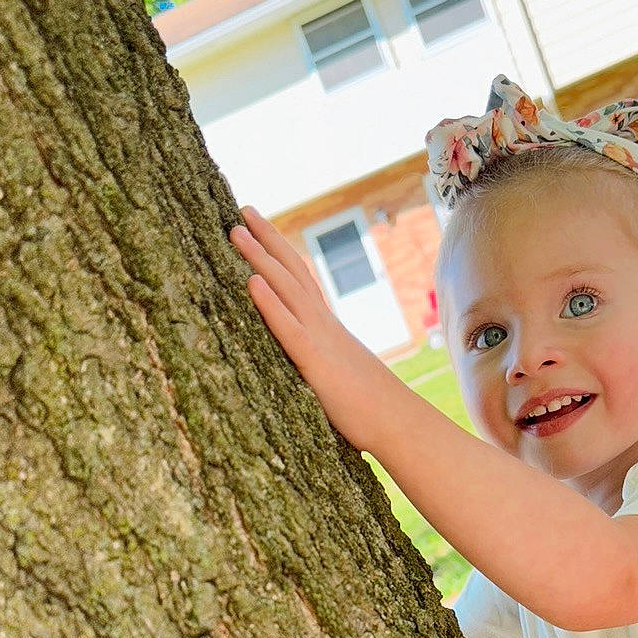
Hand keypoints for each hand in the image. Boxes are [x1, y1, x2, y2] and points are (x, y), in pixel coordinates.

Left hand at [229, 206, 399, 450]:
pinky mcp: (317, 364)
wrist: (402, 427)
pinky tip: (251, 281)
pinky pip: (289, 329)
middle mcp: (324, 327)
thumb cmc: (373, 413)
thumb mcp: (341, 381)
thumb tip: (309, 372)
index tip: (260, 230)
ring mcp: (321, 341)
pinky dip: (270, 303)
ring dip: (260, 258)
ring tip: (236, 231)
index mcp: (328, 331)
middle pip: (292, 272)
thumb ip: (322, 368)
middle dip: (266, 240)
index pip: (301, 282)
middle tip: (242, 210)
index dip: (280, 254)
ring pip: (287, 289)